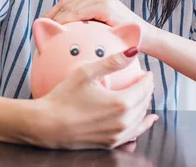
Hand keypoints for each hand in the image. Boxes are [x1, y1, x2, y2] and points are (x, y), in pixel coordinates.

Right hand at [31, 47, 157, 149]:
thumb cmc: (63, 97)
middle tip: (145, 82)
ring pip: (141, 119)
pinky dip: (141, 125)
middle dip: (147, 91)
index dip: (147, 79)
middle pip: (144, 103)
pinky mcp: (110, 143)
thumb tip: (133, 51)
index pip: (144, 88)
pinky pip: (133, 134)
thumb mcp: (86, 73)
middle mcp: (124, 121)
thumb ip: (112, 62)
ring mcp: (117, 135)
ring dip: (145, 107)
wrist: (47, 125)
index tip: (146, 72)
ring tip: (145, 97)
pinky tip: (144, 122)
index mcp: (121, 103)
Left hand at [45, 0, 147, 28]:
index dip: (51, 13)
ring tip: (44, 32)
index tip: (40, 25)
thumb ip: (84, 21)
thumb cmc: (120, 36)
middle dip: (50, 16)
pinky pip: (78, 14)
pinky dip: (66, 22)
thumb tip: (58, 29)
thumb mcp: (99, 24)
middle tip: (39, 30)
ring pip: (69, 8)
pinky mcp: (104, 5)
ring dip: (54, 20)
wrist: (146, 38)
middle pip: (65, 3)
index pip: (67, 1)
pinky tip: (58, 33)